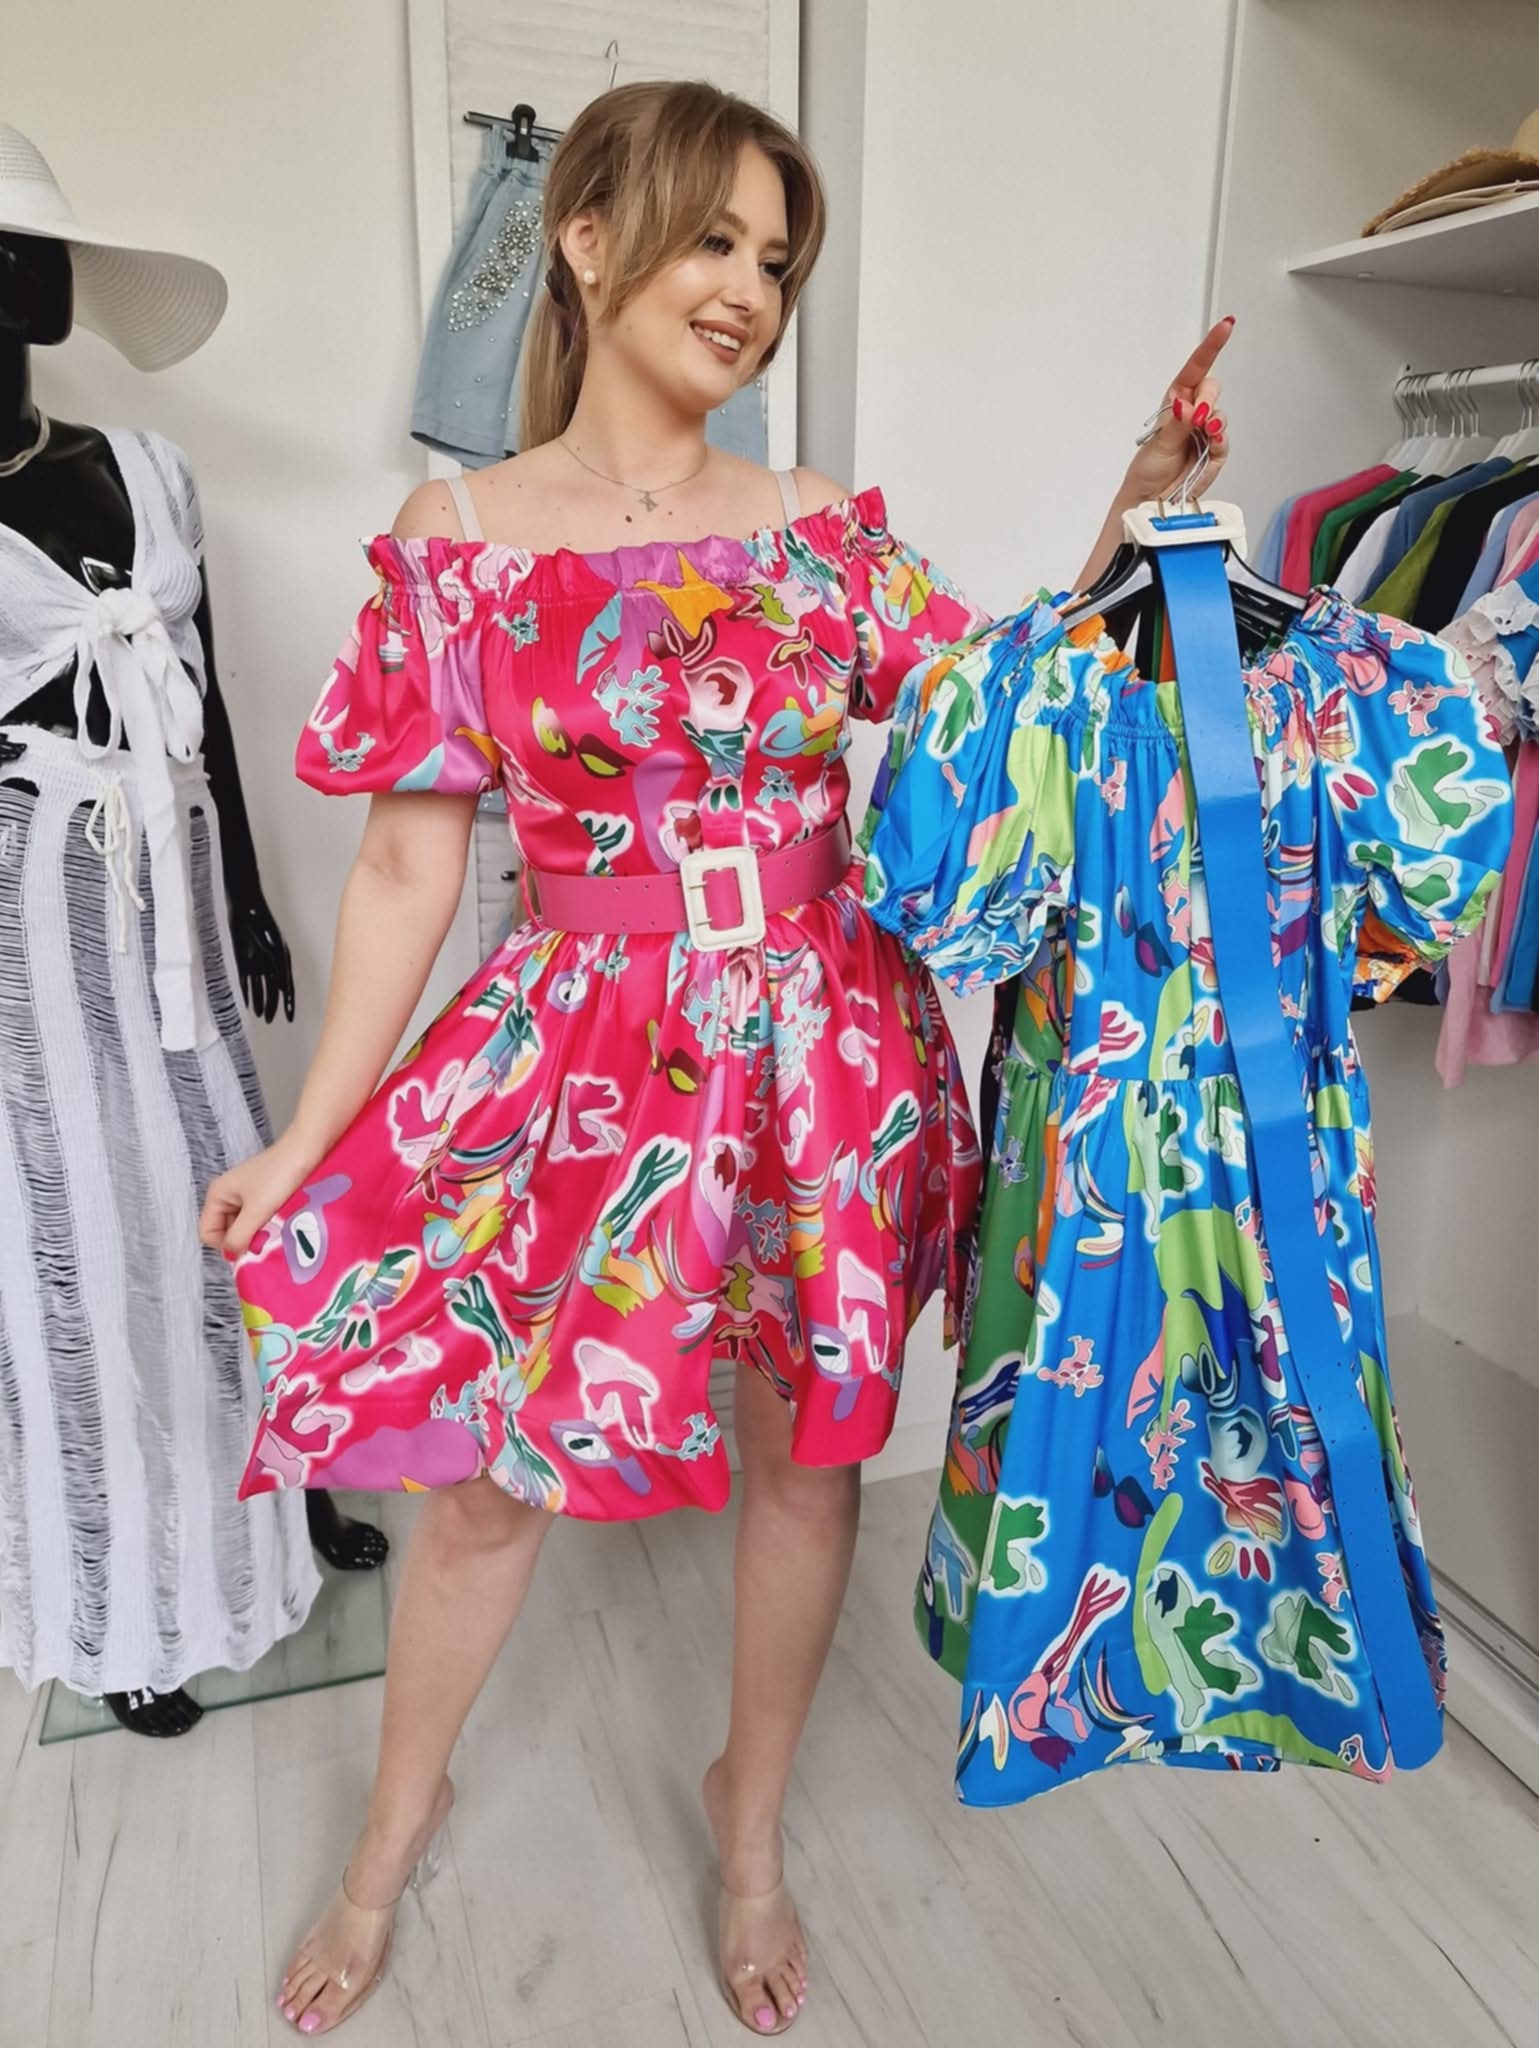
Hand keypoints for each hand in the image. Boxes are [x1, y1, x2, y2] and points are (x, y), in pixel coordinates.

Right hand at [200, 1127, 318, 1258]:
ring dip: (257, 1232)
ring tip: (274, 1229)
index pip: (207, 1233)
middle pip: (225, 1231)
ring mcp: (245, 1194)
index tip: (247, 1248)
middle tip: (264, 1240)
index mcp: (217, 1195)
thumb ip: (239, 1236)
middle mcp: (228, 1194)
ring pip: (244, 1226)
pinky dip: (267, 1224)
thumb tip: (231, 1256)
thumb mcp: (256, 1211)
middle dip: (243, 1239)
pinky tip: (280, 1223)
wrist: (306, 1151)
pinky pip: (258, 1218)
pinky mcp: (263, 1195)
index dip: (225, 1245)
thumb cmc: (279, 1174)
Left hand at [230, 892, 296, 1023]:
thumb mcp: (274, 950)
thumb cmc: (262, 926)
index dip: (289, 1003)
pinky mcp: (242, 959)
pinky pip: (244, 981)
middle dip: (272, 1006)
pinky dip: (245, 992)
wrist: (244, 908)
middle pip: (273, 990)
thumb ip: (278, 971)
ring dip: (259, 1001)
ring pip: (259, 987)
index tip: (290, 1018)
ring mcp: (256, 962)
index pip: (288, 987)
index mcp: (283, 961)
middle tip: (269, 1020)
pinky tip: (244, 1003)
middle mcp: (271, 963)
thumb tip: (283, 990)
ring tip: (258, 1015)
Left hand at [1121, 316, 1234, 505]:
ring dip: (1213, 421)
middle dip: (1208, 398)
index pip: (1196, 367)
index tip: (1226, 326)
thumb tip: (1187, 406)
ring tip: (1201, 434)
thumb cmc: (1148, 471)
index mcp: (1174, 401)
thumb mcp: (1157, 444)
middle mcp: (1192, 412)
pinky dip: (1220, 438)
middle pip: (1212, 388)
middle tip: (1197, 417)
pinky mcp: (1217, 450)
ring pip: (1221, 413)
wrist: (1152, 500)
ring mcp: (1206, 431)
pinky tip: (1212, 441)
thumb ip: (1176, 424)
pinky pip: (1225, 438)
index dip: (1211, 345)